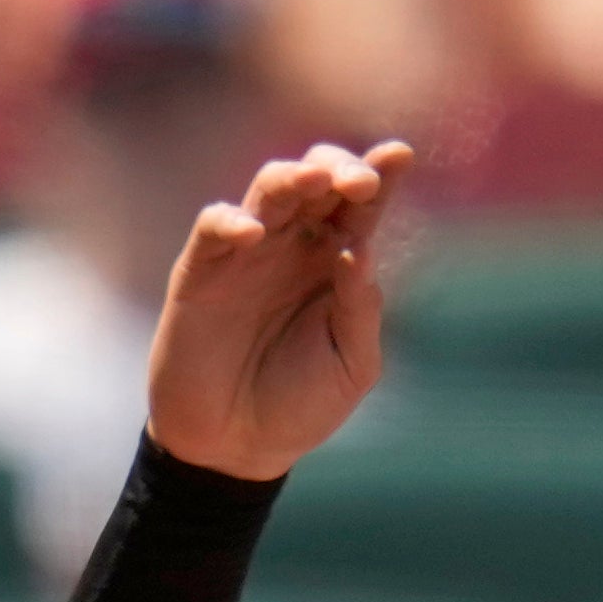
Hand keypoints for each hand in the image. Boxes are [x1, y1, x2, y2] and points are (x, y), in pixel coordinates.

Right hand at [146, 138, 414, 482]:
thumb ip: (360, 311)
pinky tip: (254, 232)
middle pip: (317, 181)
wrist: (236, 447)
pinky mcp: (202, 271)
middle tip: (360, 182)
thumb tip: (361, 249)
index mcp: (338, 262)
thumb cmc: (300, 405)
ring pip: (269, 191)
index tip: (401, 154)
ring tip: (313, 178)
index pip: (362, 208)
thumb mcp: (351, 366)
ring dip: (292, 178)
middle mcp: (296, 246)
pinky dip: (231, 222)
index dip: (380, 175)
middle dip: (337, 168)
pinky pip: (214, 229)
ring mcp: (248, 253)